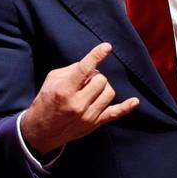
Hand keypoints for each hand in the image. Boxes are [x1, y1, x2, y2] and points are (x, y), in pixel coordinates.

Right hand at [20, 43, 140, 154]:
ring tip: (92, 90)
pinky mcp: (94, 124)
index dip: (96, 56)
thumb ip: (71, 70)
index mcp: (64, 90)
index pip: (84, 69)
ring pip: (109, 93)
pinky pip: (114, 114)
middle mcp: (77, 103)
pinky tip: (134, 101)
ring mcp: (87, 116)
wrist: (42, 130)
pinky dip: (126, 107)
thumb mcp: (51, 80)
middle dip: (96, 76)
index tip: (107, 47)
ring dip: (103, 87)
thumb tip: (92, 66)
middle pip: (100, 80)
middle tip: (86, 80)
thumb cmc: (46, 101)